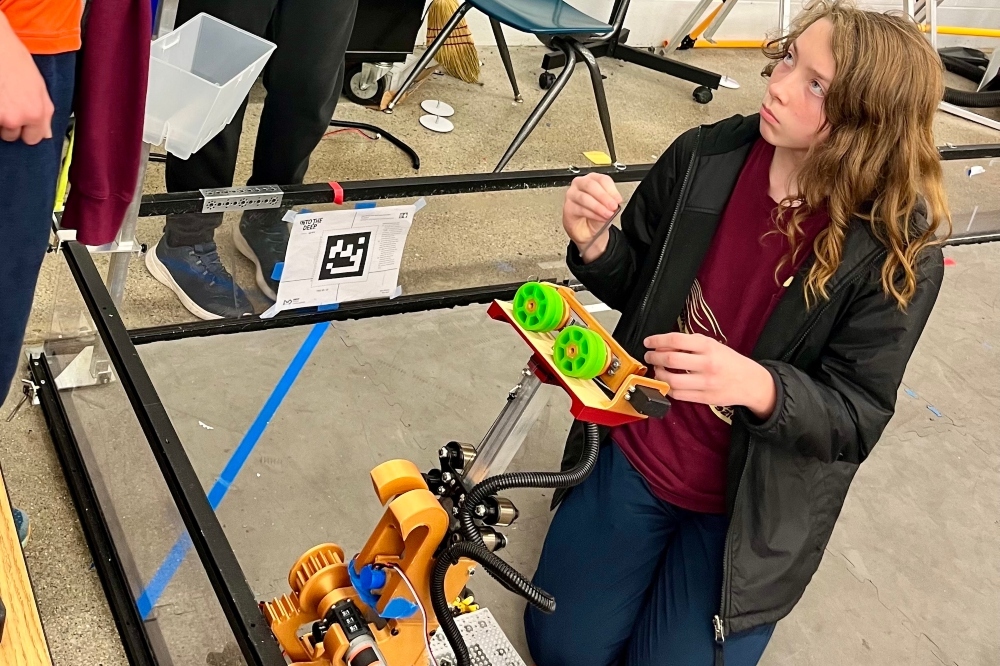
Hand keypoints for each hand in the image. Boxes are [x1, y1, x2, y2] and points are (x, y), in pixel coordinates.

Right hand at [0, 13, 54, 144]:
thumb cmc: (14, 58)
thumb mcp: (38, 86)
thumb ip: (44, 112)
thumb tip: (45, 133)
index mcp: (36, 113)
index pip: (33, 139)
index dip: (26, 129)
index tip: (22, 120)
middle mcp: (17, 118)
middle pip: (12, 136)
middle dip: (9, 124)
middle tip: (6, 102)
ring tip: (0, 97)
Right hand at [563, 173, 622, 262]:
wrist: (586, 230)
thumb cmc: (595, 215)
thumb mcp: (607, 207)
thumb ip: (611, 202)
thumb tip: (615, 201)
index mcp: (592, 180)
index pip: (601, 179)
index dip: (611, 189)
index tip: (618, 200)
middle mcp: (580, 184)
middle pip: (590, 185)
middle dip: (603, 196)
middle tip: (613, 206)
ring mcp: (572, 195)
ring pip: (584, 197)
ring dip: (598, 207)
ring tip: (608, 214)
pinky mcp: (568, 207)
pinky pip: (580, 209)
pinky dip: (592, 214)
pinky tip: (600, 218)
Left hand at [644, 333, 776, 419]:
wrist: (751, 382)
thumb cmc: (730, 361)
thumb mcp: (713, 345)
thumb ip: (690, 344)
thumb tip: (663, 345)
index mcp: (708, 346)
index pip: (676, 340)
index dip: (657, 340)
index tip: (648, 342)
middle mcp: (707, 363)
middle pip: (670, 360)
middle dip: (654, 358)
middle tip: (649, 356)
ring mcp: (706, 383)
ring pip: (671, 380)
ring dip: (658, 375)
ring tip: (657, 370)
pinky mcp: (705, 398)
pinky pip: (678, 395)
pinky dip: (667, 388)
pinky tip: (666, 383)